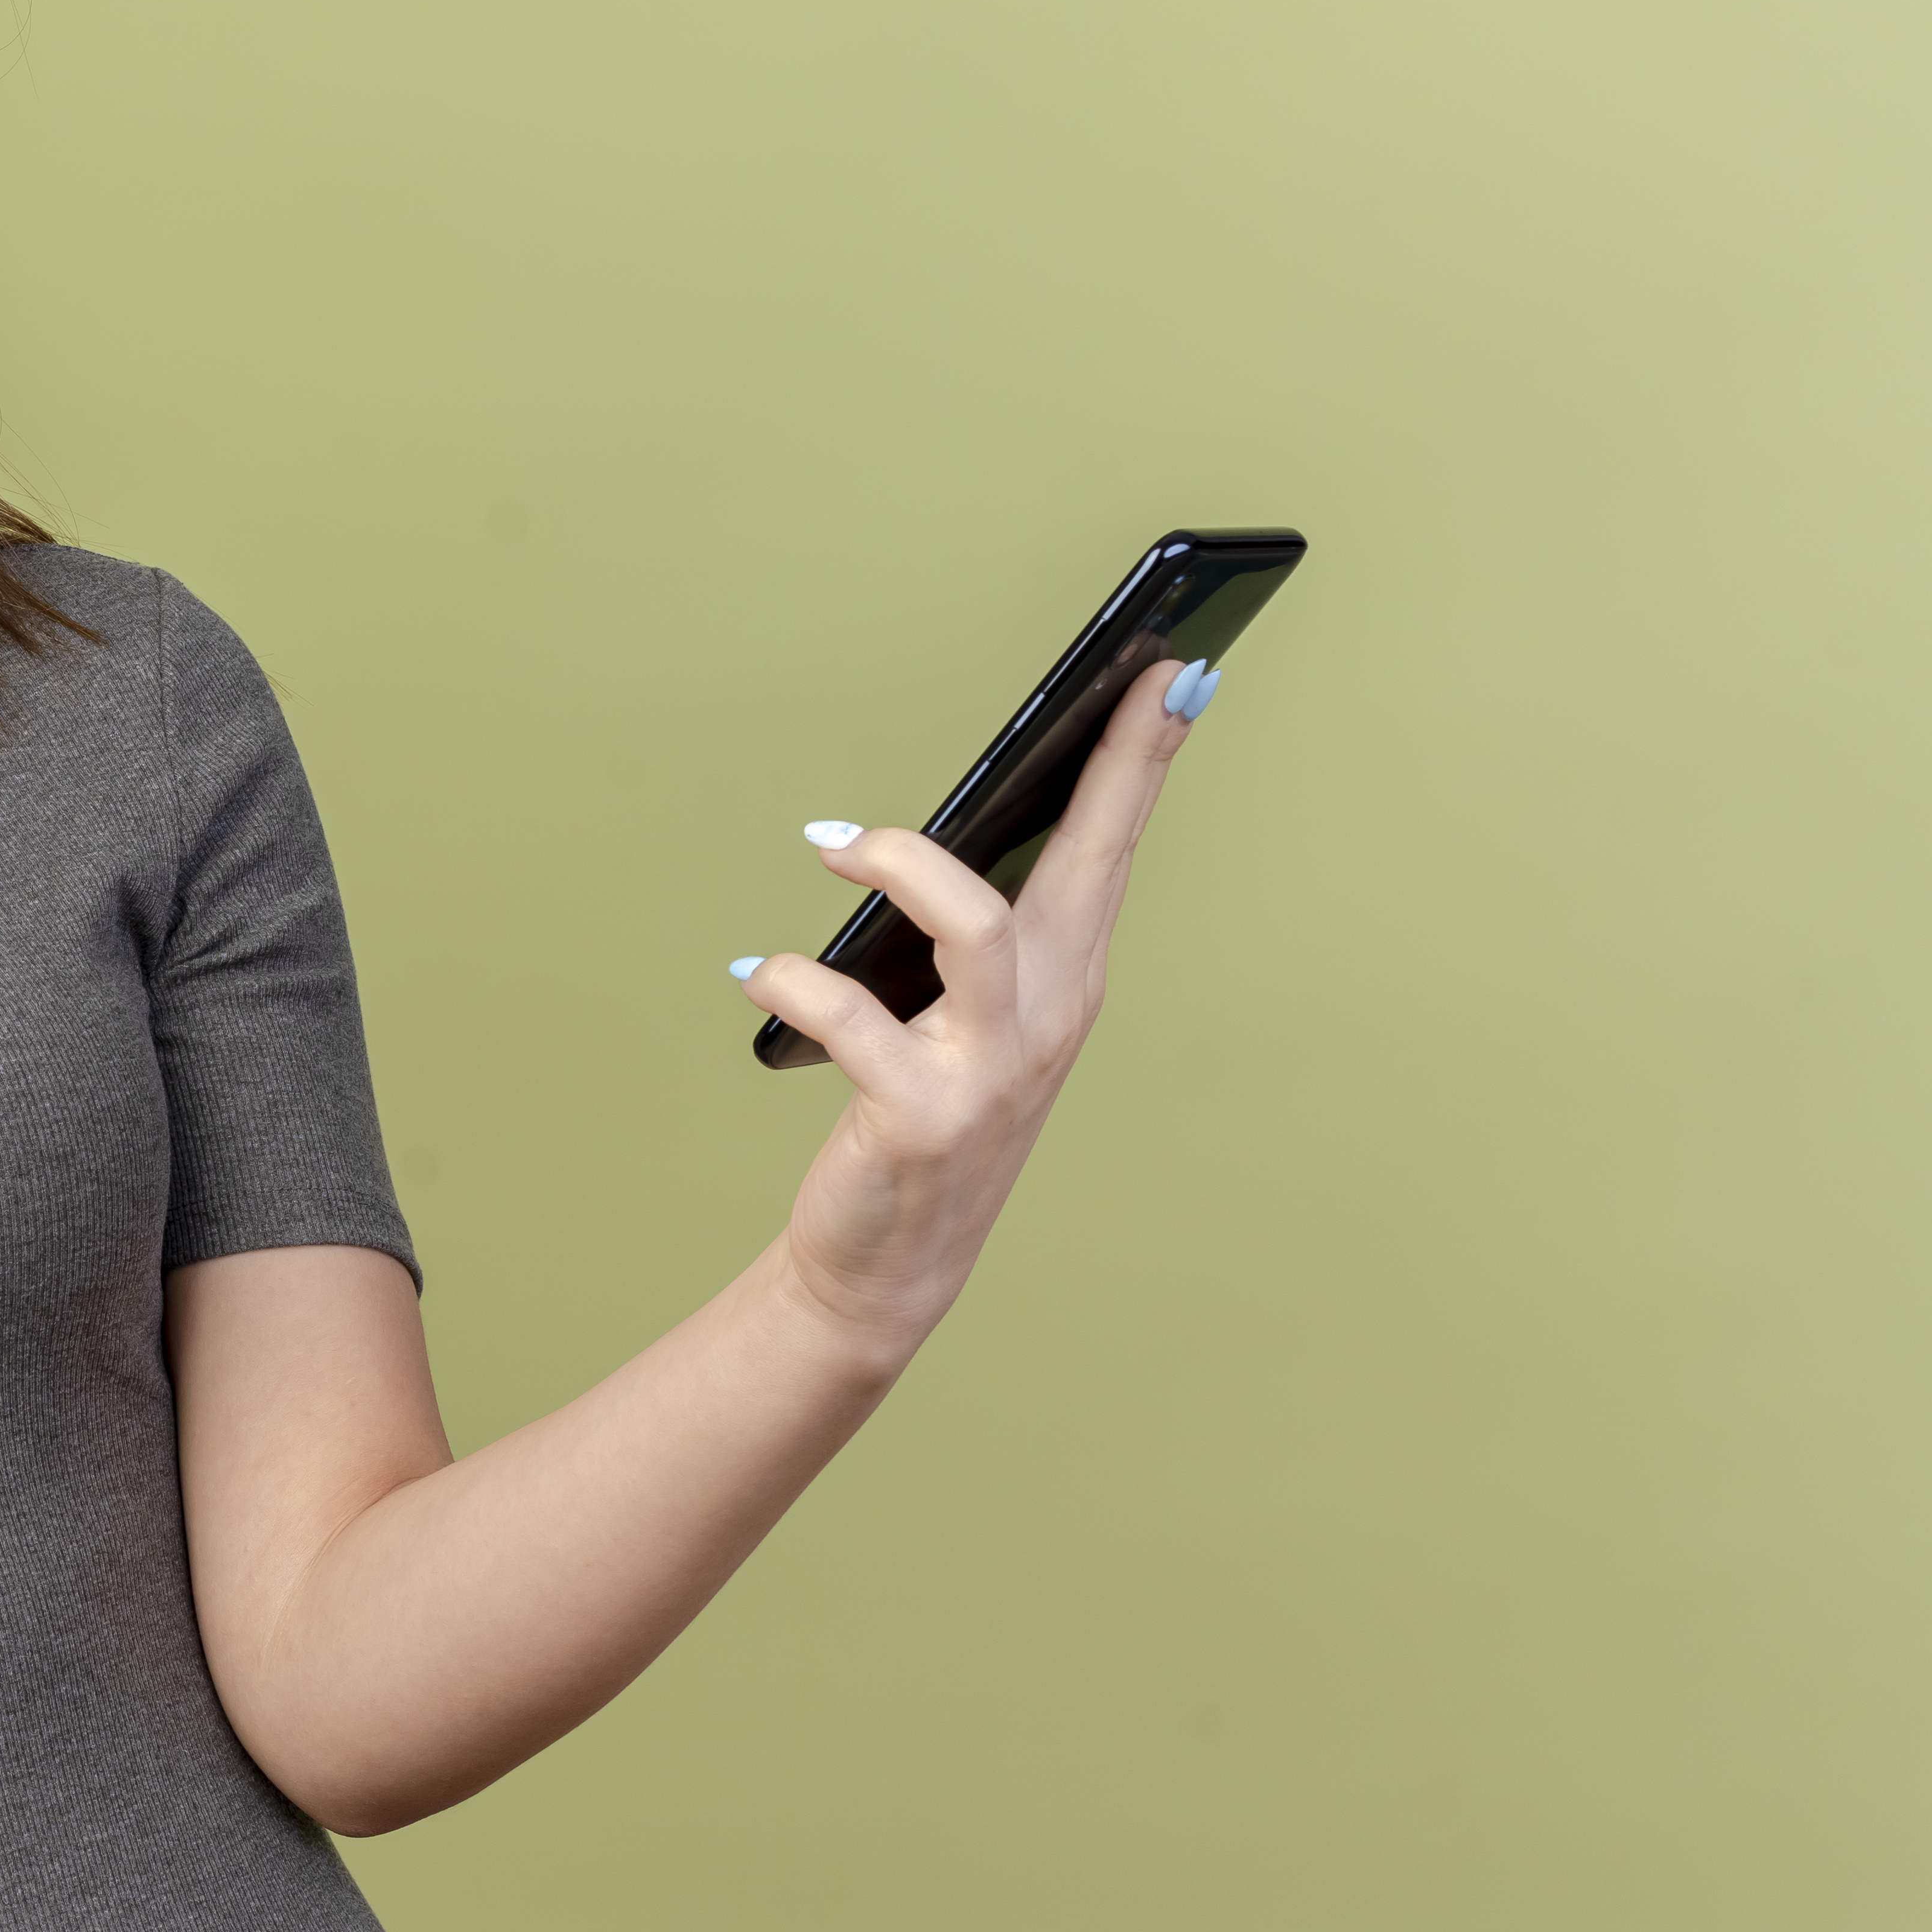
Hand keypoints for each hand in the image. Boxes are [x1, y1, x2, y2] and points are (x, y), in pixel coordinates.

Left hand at [734, 659, 1224, 1354]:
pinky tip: (754, 975)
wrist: (891, 1260)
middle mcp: (1049, 1013)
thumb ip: (964, 928)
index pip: (1111, 849)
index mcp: (1065, 976)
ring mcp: (994, 1066)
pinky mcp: (923, 1114)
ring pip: (975, 926)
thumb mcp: (963, 1014)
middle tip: (1133, 675)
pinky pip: (852, 1019)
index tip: (1176, 672)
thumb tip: (923, 826)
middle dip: (1113, 769)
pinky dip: (793, 981)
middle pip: (1088, 865)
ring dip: (898, 865)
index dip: (1142, 760)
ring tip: (830, 846)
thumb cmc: (923, 1108)